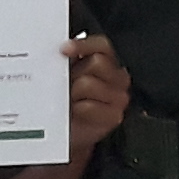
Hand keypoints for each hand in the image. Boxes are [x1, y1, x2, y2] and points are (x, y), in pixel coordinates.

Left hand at [63, 35, 132, 159]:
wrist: (67, 133)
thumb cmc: (65, 101)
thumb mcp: (64, 75)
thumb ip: (66, 60)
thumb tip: (59, 49)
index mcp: (106, 62)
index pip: (103, 46)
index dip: (84, 45)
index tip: (63, 49)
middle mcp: (117, 77)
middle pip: (97, 62)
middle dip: (75, 72)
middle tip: (65, 84)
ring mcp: (119, 97)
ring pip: (89, 83)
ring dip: (72, 92)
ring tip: (69, 101)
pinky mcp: (114, 116)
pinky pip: (90, 106)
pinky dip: (77, 109)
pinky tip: (75, 113)